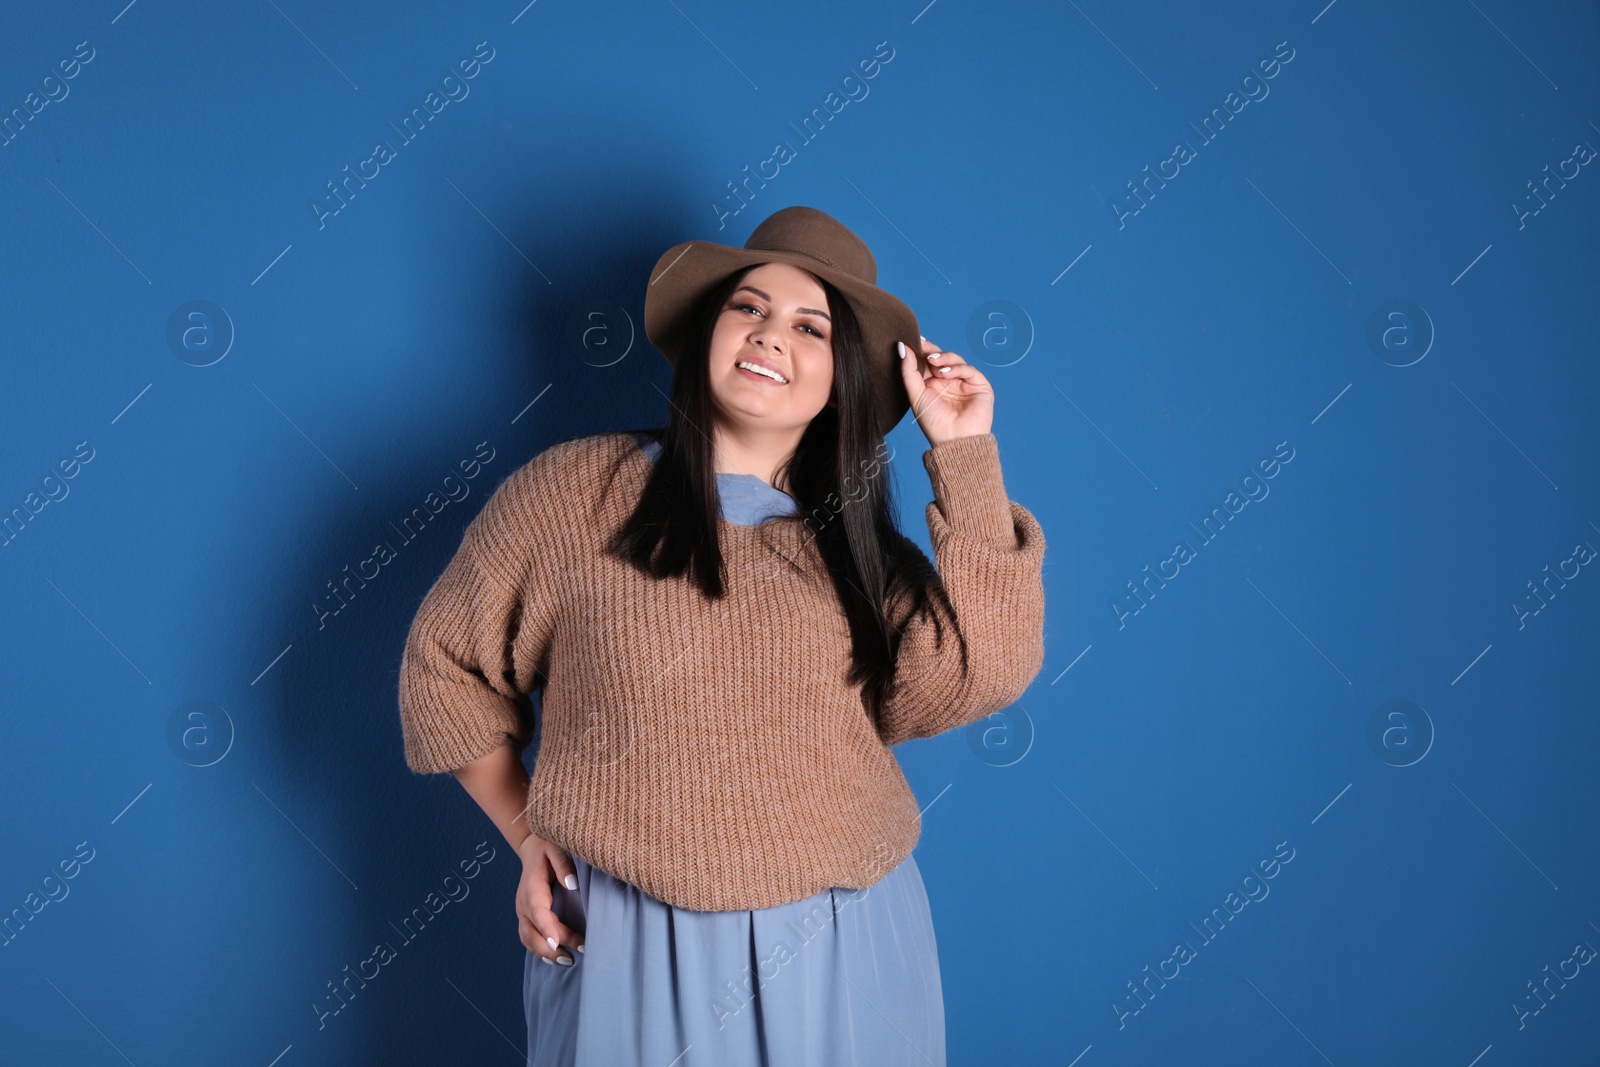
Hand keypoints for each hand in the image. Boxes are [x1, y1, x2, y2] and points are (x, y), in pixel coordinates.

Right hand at [515, 832, 584, 964]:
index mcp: (532, 889)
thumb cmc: (547, 847)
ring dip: (545, 954)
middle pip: (532, 932)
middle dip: (551, 948)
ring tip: (567, 961)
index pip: (538, 912)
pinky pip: (528, 938)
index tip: (558, 943)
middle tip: (573, 956)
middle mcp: (523, 904)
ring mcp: (522, 912)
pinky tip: (554, 958)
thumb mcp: (556, 849)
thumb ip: (563, 865)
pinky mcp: (525, 916)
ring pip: (528, 939)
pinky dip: (538, 950)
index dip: (547, 929)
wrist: (532, 847)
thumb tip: (572, 885)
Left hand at [897, 336, 993, 445]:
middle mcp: (950, 382)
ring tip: (933, 362)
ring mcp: (965, 383)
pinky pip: (969, 370)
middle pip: (942, 357)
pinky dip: (957, 368)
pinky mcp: (980, 386)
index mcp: (934, 384)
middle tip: (923, 347)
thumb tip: (901, 347)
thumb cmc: (933, 423)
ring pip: (956, 360)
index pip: (928, 361)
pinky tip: (946, 373)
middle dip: (932, 351)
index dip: (921, 350)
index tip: (912, 339)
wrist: (954, 441)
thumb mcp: (915, 395)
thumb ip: (908, 371)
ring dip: (944, 358)